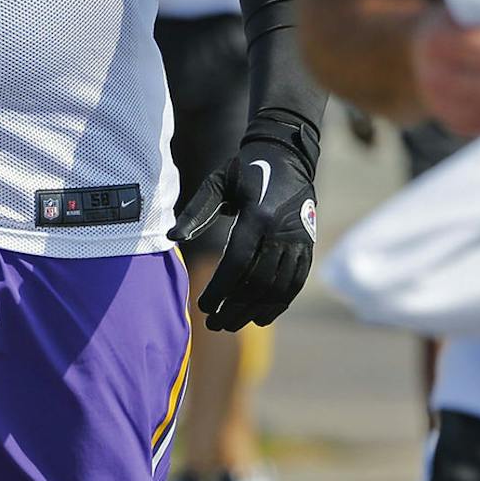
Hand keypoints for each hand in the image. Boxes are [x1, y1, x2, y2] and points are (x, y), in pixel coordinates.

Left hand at [170, 129, 318, 330]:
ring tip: (232, 325)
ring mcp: (299, 241)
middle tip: (214, 325)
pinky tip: (261, 317)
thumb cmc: (245, 169)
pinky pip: (295, 282)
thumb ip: (195, 212)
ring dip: (254, 311)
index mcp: (258, 216)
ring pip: (278, 287)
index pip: (237, 263)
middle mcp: (282, 232)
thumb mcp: (217, 182)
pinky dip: (279, 303)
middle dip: (235, 308)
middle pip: (258, 282)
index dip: (221, 289)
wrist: (287, 155)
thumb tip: (171, 237)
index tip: (204, 307)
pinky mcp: (307, 246)